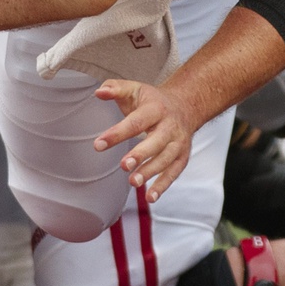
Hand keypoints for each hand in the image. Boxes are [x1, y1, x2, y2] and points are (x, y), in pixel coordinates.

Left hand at [94, 78, 194, 198]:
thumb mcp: (135, 89)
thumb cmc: (153, 101)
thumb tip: (99, 92)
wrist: (186, 106)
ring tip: (133, 182)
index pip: (136, 122)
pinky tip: (150, 197)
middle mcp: (170, 126)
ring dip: (150, 172)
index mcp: (156, 108)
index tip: (98, 145)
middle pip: (156, 142)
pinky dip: (163, 185)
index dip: (117, 133)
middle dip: (140, 154)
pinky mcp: (182, 156)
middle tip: (123, 165)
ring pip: (166, 159)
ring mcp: (178, 143)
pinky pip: (174, 173)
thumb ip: (115, 88)